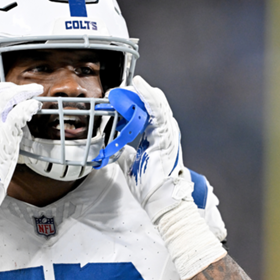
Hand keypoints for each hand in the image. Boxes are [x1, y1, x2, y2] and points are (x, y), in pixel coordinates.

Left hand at [117, 76, 193, 221]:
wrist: (161, 197)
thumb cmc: (150, 183)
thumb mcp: (130, 162)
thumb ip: (124, 151)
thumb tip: (113, 146)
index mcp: (156, 135)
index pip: (145, 111)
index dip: (131, 102)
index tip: (116, 96)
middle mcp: (164, 130)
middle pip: (150, 104)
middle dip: (134, 94)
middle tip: (118, 89)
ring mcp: (167, 131)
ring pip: (155, 102)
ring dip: (139, 92)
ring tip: (128, 82)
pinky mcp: (165, 134)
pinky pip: (157, 109)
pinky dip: (148, 96)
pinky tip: (139, 85)